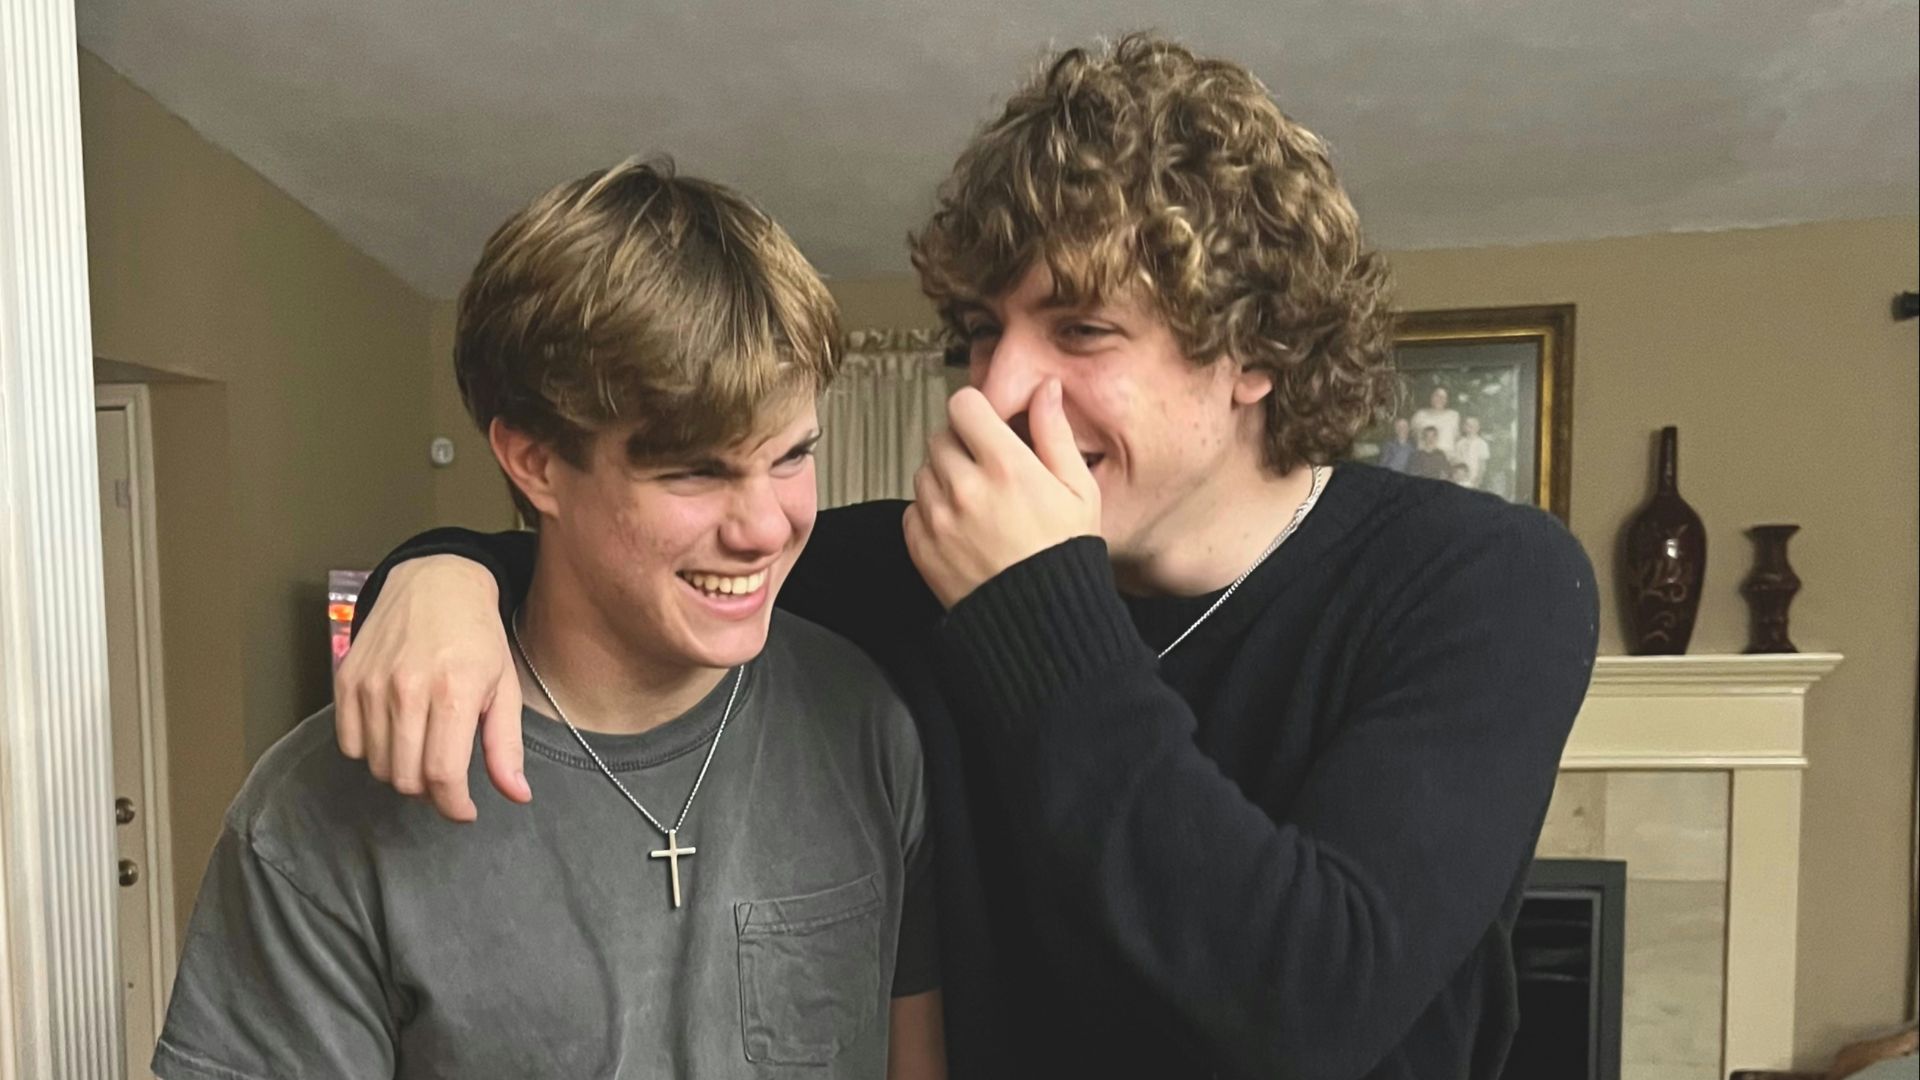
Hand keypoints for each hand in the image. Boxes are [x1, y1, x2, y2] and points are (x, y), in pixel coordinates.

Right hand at [333, 555, 530, 820]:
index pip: (443, 775)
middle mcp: (408, 688)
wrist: (436, 582)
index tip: (464, 811)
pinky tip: (394, 733)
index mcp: (455, 691)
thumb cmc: (478, 637)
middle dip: (430, 791)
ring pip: (377, 766)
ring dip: (401, 772)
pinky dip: (371, 752)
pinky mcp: (346, 678)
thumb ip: (505, 746)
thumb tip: (517, 796)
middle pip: (406, 777)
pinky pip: (350, 744)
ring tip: (423, 750)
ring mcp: (371, 683)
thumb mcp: (504, 687)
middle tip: (446, 776)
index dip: (454, 806)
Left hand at [903, 379, 1099, 608]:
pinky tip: (964, 527)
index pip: (964, 405)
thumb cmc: (1064, 557)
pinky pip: (913, 508)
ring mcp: (939, 518)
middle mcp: (966, 488)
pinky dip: (932, 512)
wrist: (1040, 622)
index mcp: (1006, 467)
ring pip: (925, 470)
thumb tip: (1044, 390)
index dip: (977, 411)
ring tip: (979, 503)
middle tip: (989, 470)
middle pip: (941, 436)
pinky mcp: (921, 546)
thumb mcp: (1078, 490)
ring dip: (946, 478)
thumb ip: (1055, 433)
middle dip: (963, 445)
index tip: (987, 425)